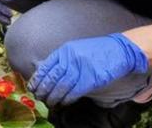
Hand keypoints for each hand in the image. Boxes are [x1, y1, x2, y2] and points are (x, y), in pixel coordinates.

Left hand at [29, 33, 148, 104]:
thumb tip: (48, 71)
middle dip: (43, 90)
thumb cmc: (97, 51)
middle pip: (51, 77)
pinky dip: (67, 98)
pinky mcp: (90, 78)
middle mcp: (70, 58)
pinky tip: (63, 102)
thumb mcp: (76, 49)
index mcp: (65, 50)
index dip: (37, 79)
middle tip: (39, 98)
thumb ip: (63, 59)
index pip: (45, 66)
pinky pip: (74, 91)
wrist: (119, 50)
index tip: (32, 87)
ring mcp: (80, 68)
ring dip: (54, 97)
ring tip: (49, 103)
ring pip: (61, 86)